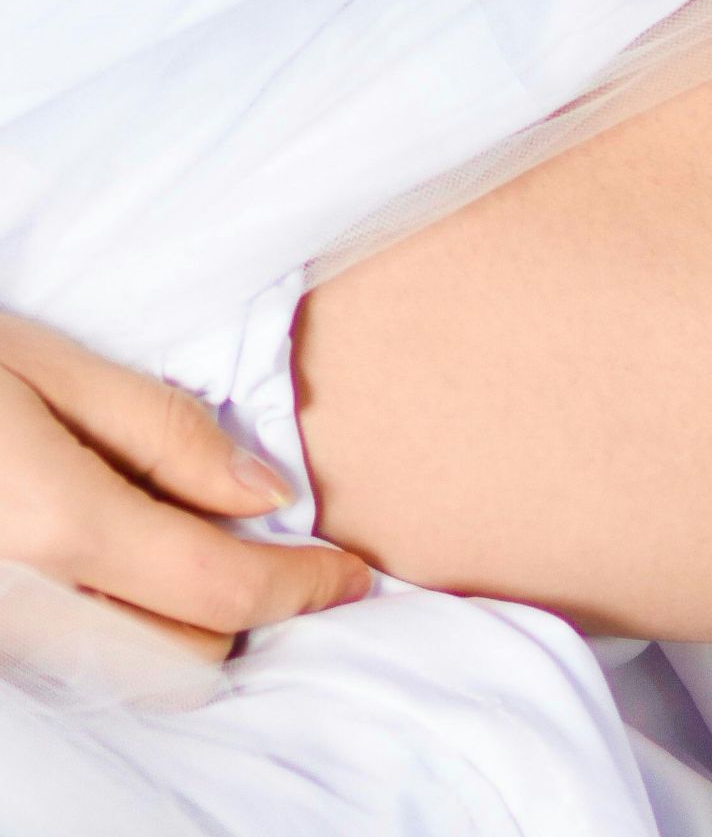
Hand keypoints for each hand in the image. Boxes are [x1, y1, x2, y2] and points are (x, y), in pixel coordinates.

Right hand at [0, 314, 371, 661]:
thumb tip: (268, 496)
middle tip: (271, 546)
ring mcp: (3, 633)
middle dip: (246, 606)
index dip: (302, 586)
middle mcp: (28, 607)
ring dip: (185, 623)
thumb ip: (163, 433)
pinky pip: (82, 659)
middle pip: (187, 651)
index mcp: (59, 527)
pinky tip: (127, 562)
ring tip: (193, 544)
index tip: (351, 572)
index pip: (220, 589)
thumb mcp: (47, 367)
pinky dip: (127, 627)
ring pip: (135, 670)